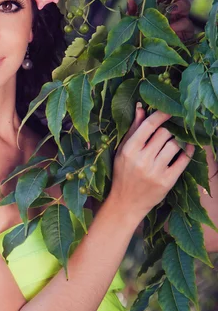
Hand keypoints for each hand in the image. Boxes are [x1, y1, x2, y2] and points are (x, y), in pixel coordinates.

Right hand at [109, 103, 194, 220]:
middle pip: (163, 134)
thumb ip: (133, 129)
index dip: (161, 115)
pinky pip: (183, 160)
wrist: (126, 203)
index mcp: (129, 150)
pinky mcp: (167, 181)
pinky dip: (187, 151)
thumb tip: (141, 107)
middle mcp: (142, 160)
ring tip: (174, 141)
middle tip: (170, 130)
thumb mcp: (122, 150)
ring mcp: (155, 171)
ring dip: (177, 140)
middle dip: (168, 130)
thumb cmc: (122, 173)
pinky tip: (187, 147)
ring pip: (174, 145)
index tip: (169, 110)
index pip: (149, 126)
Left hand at [127, 0, 205, 41]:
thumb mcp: (132, 28)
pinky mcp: (187, 33)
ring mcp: (181, 21)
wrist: (151, 63)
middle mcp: (173, 12)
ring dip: (177, 7)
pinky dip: (177, 25)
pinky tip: (171, 29)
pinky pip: (186, 24)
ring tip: (169, 12)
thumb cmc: (141, 43)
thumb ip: (132, 15)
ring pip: (184, 6)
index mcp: (161, 7)